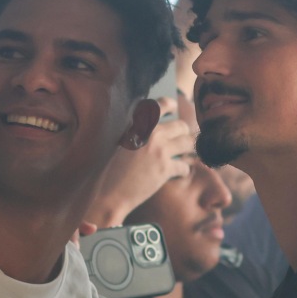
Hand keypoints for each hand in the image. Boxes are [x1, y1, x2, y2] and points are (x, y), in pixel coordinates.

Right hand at [89, 99, 192, 226]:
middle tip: (182, 139)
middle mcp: (151, 133)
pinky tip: (179, 174)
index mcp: (138, 123)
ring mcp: (159, 150)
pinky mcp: (165, 169)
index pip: (161, 105)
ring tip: (186, 155)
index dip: (172, 105)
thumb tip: (151, 128)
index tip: (174, 109)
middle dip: (184, 133)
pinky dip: (183, 171)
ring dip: (189, 150)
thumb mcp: (117, 142)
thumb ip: (134, 131)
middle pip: (181, 125)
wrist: (107, 192)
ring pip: (188, 143)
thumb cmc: (107, 169)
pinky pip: (184, 166)